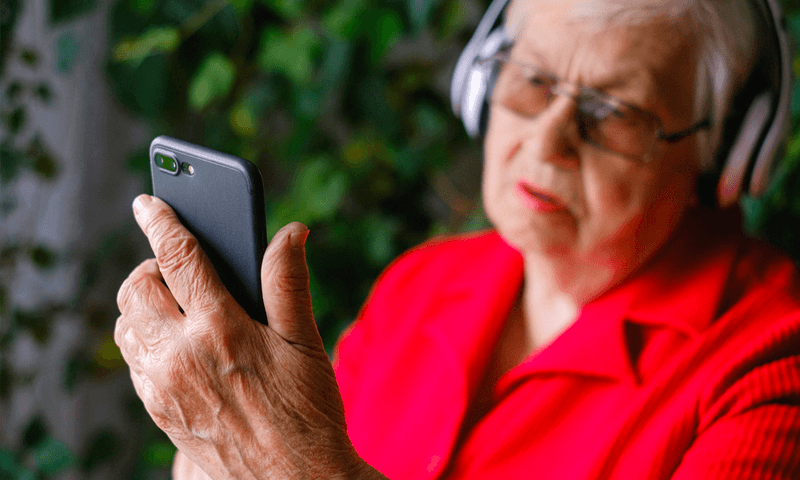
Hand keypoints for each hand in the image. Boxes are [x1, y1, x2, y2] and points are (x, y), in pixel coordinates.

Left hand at [115, 194, 383, 478]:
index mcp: (220, 328)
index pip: (179, 257)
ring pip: (125, 325)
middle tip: (176, 268)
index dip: (162, 221)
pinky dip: (143, 339)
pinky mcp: (157, 410)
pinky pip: (132, 360)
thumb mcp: (305, 341)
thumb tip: (291, 231)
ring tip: (176, 304)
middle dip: (149, 266)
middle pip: (135, 288)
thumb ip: (289, 281)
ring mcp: (163, 385)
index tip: (149, 201)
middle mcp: (180, 355)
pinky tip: (176, 343)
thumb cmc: (307, 410)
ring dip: (142, 304)